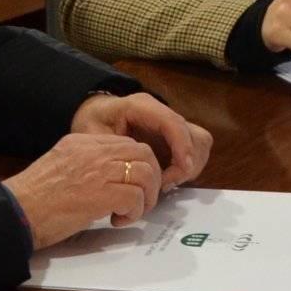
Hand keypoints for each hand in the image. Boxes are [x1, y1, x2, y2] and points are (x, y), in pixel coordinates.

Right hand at [2, 132, 161, 246]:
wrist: (16, 212)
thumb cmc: (33, 199)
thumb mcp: (60, 166)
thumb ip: (85, 164)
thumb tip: (110, 177)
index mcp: (82, 142)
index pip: (127, 143)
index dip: (140, 164)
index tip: (136, 184)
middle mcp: (93, 151)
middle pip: (144, 154)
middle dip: (151, 178)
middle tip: (142, 199)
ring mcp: (98, 171)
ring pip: (145, 174)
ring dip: (146, 197)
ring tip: (130, 212)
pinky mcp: (100, 194)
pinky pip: (135, 198)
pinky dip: (134, 212)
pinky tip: (117, 220)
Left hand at [71, 91, 210, 189]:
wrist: (93, 116)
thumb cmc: (91, 123)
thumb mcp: (90, 133)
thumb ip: (108, 148)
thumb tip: (132, 168)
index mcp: (141, 107)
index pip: (172, 122)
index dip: (182, 146)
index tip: (183, 169)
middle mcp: (161, 113)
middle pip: (195, 135)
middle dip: (187, 163)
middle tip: (164, 183)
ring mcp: (170, 126)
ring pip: (199, 145)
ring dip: (189, 168)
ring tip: (164, 183)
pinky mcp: (173, 139)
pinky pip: (193, 153)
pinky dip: (185, 169)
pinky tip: (165, 179)